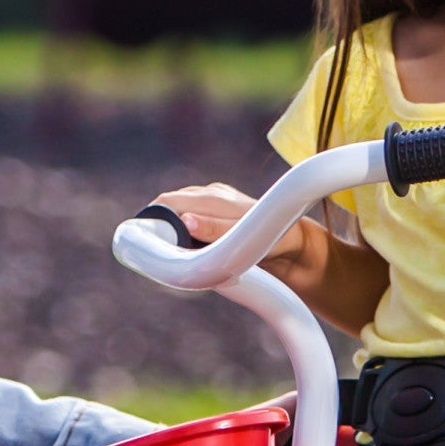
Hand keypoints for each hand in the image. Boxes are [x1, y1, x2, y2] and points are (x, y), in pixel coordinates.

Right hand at [153, 183, 320, 277]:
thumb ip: (215, 231)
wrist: (295, 243)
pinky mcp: (216, 206)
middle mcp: (211, 193)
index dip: (153, 220)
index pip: (167, 202)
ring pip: (178, 210)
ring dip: (172, 228)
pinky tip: (190, 244)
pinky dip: (184, 228)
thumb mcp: (245, 241)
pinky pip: (189, 215)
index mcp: (213, 197)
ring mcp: (213, 197)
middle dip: (160, 226)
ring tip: (176, 251)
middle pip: (169, 205)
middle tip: (161, 252)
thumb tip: (185, 221)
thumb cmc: (272, 242)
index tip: (149, 242)